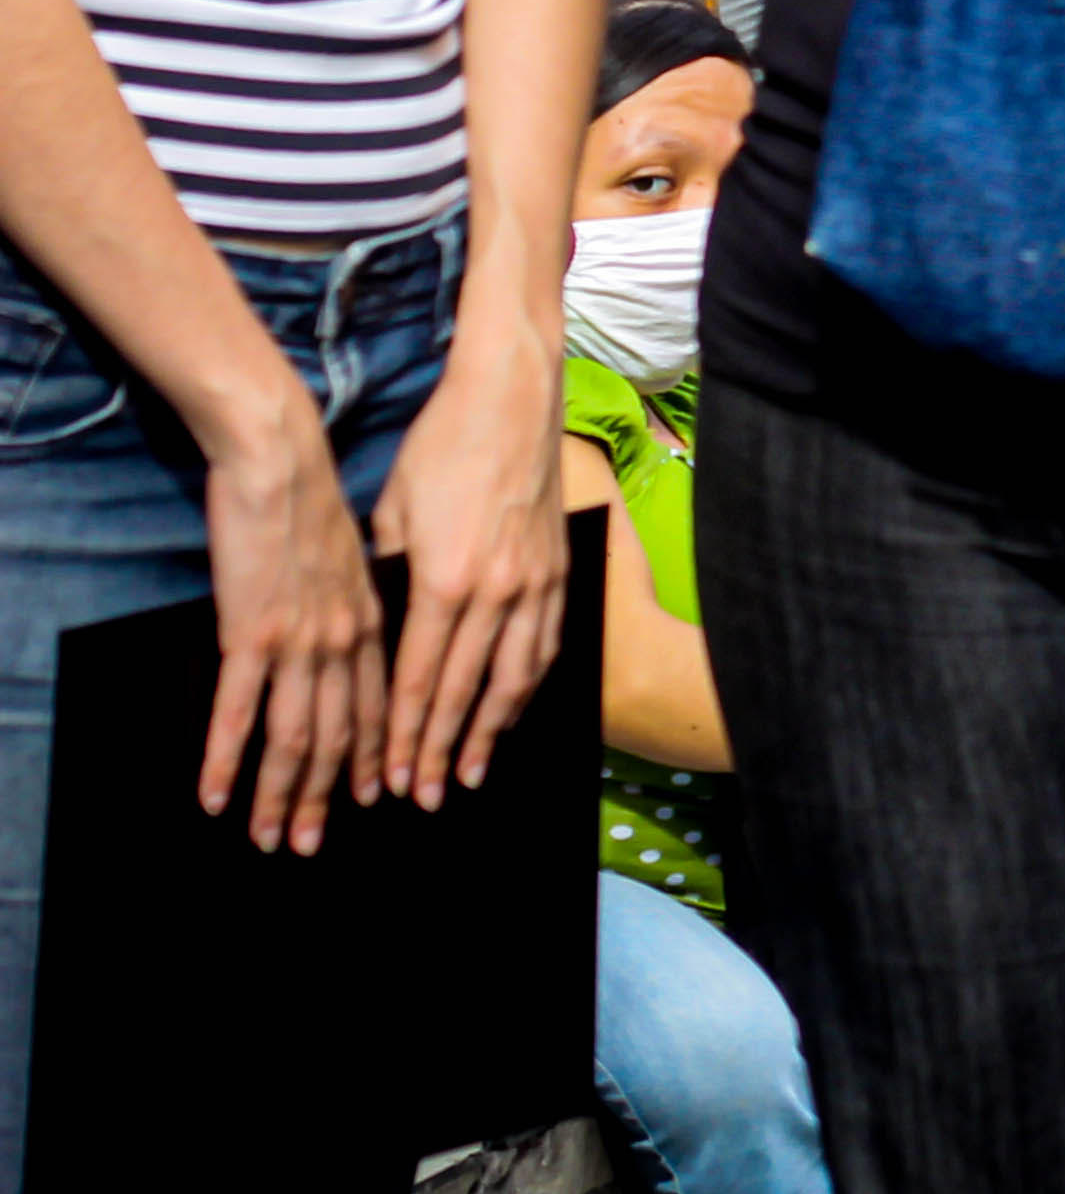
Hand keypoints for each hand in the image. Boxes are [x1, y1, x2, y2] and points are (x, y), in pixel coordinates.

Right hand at [197, 405, 381, 851]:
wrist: (281, 459)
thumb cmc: (316, 498)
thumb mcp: (364, 551)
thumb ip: (366, 597)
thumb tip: (361, 628)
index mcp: (374, 621)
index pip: (382, 706)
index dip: (378, 757)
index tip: (377, 797)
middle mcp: (345, 640)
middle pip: (339, 737)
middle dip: (327, 797)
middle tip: (311, 844)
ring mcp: (299, 641)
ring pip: (294, 738)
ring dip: (280, 796)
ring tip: (270, 838)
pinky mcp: (250, 633)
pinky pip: (238, 712)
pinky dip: (226, 761)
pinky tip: (214, 797)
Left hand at [365, 340, 567, 810]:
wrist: (512, 396)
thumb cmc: (440, 446)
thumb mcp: (391, 511)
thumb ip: (386, 575)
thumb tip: (375, 627)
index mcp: (442, 579)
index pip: (415, 678)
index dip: (399, 734)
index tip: (387, 776)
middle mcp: (494, 591)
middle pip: (462, 691)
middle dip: (438, 750)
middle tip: (423, 797)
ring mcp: (534, 582)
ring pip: (512, 678)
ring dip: (488, 732)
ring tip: (470, 773)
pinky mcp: (559, 568)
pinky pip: (544, 644)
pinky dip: (526, 687)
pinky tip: (511, 710)